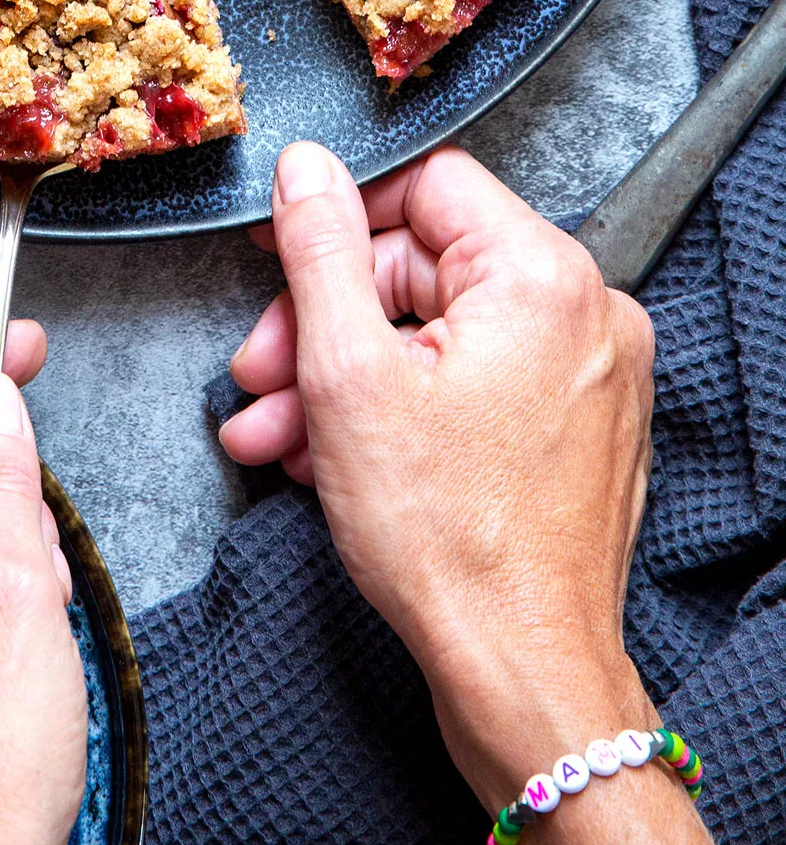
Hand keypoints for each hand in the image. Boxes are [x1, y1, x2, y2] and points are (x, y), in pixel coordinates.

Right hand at [220, 142, 739, 844]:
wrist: (522, 677)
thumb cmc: (449, 542)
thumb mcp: (348, 374)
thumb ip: (321, 251)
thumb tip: (306, 166)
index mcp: (542, 276)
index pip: (426, 186)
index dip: (336, 217)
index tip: (277, 253)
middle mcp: (584, 312)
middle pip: (424, 268)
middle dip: (323, 324)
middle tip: (258, 373)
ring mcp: (586, 375)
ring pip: (437, 335)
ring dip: (344, 378)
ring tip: (274, 433)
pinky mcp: (574, 430)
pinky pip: (471, 384)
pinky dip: (399, 410)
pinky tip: (327, 457)